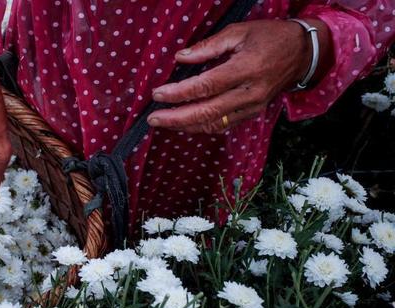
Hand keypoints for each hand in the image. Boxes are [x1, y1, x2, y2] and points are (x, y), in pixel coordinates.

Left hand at [148, 19, 331, 132]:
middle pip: (207, 112)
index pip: (206, 86)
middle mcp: (249, 93)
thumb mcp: (240, 32)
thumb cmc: (270, 38)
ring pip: (213, 124)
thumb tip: (181, 58)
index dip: (179, 93)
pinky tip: (184, 123)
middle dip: (176, 118)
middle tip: (153, 119)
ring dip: (185, 126)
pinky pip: (222, 125)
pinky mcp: (252, 114)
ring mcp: (252, 107)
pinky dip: (201, 126)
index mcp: (246, 69)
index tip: (158, 94)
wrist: (302, 54)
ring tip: (163, 122)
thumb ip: (209, 46)